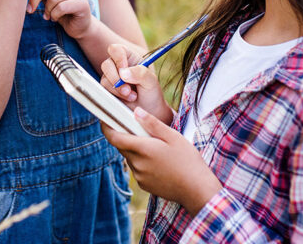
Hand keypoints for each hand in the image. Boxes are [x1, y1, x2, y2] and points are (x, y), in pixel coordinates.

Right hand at [100, 44, 171, 122]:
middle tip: (128, 90)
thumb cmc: (151, 92)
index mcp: (129, 57)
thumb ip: (140, 73)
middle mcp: (118, 65)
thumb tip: (123, 73)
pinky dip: (115, 96)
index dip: (118, 59)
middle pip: (106, 64)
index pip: (116, 50)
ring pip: (104, 79)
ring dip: (117, 90)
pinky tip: (127, 99)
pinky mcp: (107, 90)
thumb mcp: (151, 81)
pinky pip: (103, 91)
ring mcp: (111, 78)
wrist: (149, 111)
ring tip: (132, 96)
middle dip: (115, 78)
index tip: (124, 72)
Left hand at [102, 108, 221, 215]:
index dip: (106, 127)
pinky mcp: (144, 185)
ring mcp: (140, 176)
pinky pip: (137, 168)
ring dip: (135, 149)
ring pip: (130, 157)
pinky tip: (158, 159)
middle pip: (122, 146)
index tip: (105, 118)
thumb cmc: (187, 160)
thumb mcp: (172, 136)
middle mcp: (137, 164)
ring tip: (153, 144)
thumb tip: (136, 111)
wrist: (197, 190)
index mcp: (142, 149)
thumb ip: (152, 123)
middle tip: (137, 127)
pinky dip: (141, 161)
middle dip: (125, 135)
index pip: (114, 138)